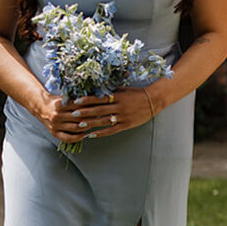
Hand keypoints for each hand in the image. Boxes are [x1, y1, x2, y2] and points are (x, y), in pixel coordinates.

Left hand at [35, 88, 153, 142]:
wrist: (153, 100)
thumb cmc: (136, 94)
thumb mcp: (123, 90)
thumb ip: (110, 91)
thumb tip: (95, 91)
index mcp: (117, 96)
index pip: (99, 98)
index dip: (87, 100)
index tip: (75, 101)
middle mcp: (119, 107)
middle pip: (99, 110)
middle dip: (85, 112)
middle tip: (73, 114)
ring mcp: (123, 117)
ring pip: (103, 121)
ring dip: (91, 124)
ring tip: (79, 125)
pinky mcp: (126, 125)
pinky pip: (111, 130)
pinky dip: (101, 133)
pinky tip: (92, 135)